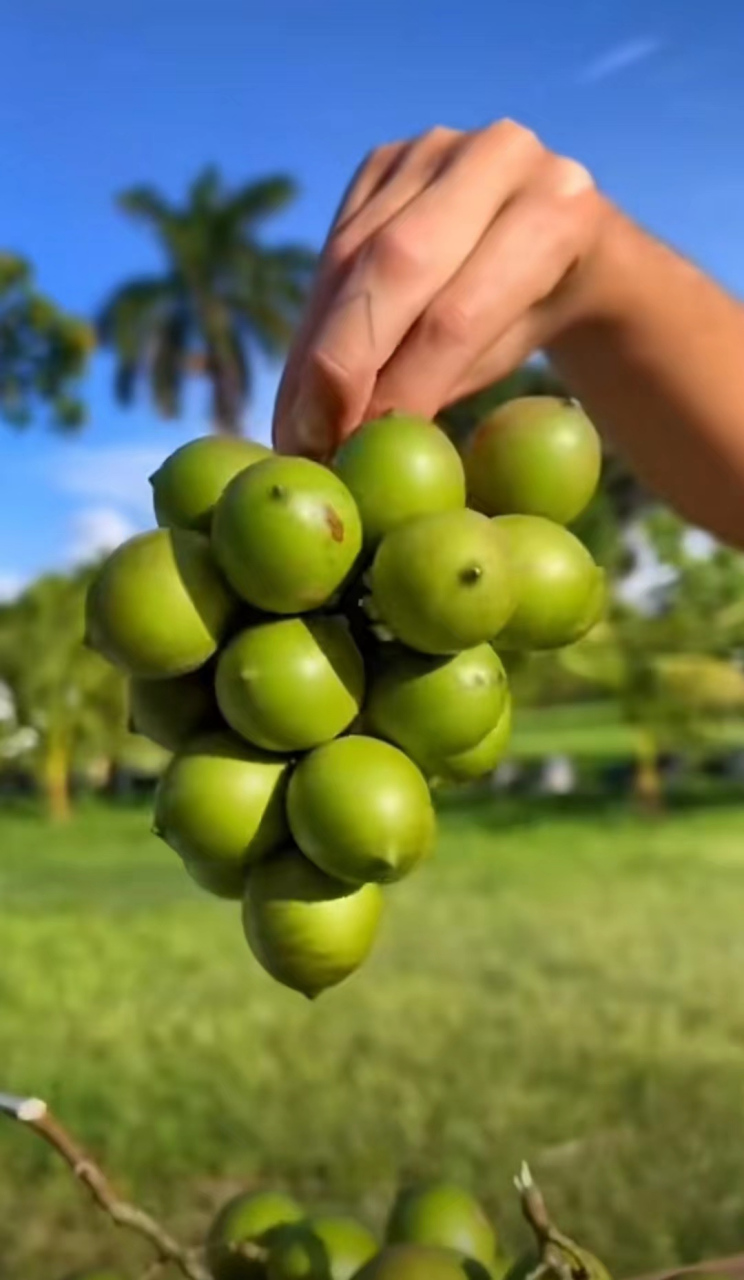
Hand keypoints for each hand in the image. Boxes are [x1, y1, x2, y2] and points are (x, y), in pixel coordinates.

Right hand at [273, 120, 608, 458]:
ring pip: (351, 260)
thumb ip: (446, 384)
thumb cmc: (533, 316)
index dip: (399, 386)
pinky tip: (301, 382)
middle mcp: (497, 159)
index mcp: (556, 213)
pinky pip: (333, 249)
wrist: (553, 237)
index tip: (357, 448)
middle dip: (340, 363)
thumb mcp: (511, 358)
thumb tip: (361, 444)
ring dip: (313, 351)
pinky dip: (313, 323)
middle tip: (305, 438)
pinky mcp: (384, 161)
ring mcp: (434, 150)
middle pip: (397, 268)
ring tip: (297, 425)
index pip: (458, 315)